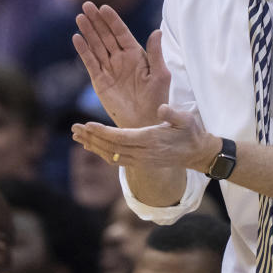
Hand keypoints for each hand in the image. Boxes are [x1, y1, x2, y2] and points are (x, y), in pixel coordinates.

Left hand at [71, 104, 216, 171]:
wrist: (197, 153)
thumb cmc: (191, 132)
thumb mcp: (187, 119)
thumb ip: (174, 114)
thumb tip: (161, 109)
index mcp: (151, 140)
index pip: (121, 137)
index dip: (103, 132)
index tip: (87, 124)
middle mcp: (143, 153)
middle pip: (111, 148)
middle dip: (91, 138)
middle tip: (74, 128)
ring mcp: (141, 160)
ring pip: (111, 155)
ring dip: (93, 146)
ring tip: (77, 136)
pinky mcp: (140, 162)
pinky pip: (116, 159)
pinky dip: (101, 152)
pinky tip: (91, 145)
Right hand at [72, 2, 170, 127]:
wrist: (144, 121)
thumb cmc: (157, 98)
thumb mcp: (160, 75)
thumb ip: (156, 54)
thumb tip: (157, 31)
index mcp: (136, 54)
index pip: (121, 32)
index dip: (112, 20)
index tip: (104, 8)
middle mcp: (121, 58)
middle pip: (106, 35)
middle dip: (97, 20)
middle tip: (87, 5)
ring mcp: (109, 69)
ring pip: (96, 45)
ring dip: (88, 31)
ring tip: (80, 17)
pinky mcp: (99, 80)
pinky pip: (90, 62)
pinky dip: (83, 50)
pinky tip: (77, 38)